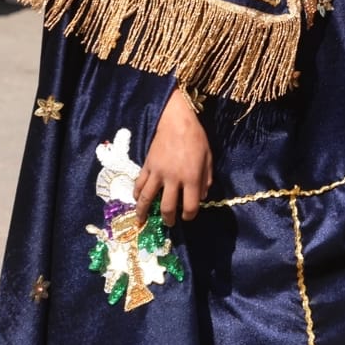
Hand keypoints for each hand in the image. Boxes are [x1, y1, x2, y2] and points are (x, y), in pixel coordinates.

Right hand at [134, 88, 212, 226]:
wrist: (176, 121)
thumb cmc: (196, 138)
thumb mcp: (208, 158)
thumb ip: (206, 179)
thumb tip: (202, 196)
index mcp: (191, 178)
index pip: (189, 206)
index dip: (189, 215)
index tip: (187, 216)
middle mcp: (173, 178)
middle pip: (167, 207)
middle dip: (168, 219)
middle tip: (169, 222)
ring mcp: (158, 173)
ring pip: (146, 198)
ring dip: (144, 212)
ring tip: (142, 220)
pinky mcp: (147, 166)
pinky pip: (139, 184)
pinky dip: (136, 194)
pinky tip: (136, 199)